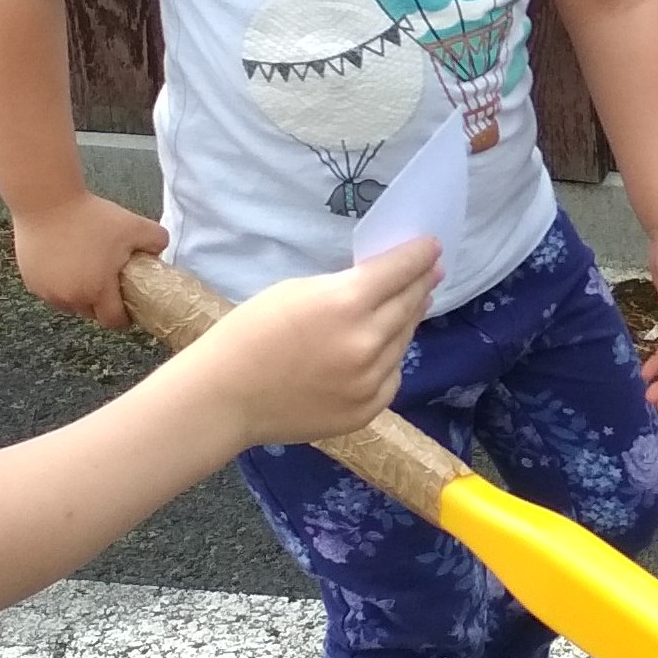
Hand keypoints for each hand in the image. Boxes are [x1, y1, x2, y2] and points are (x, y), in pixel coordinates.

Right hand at [12, 191, 166, 325]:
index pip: (113, 321)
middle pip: (90, 312)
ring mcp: (48, 292)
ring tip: (84, 270)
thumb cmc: (90, 215)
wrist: (46, 201)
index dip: (123, 317)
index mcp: (97, 291)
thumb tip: (160, 251)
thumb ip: (156, 240)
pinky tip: (63, 262)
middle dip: (100, 303)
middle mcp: (70, 298)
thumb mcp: (133, 224)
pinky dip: (58, 283)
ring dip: (77, 294)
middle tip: (106, 280)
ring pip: (68, 303)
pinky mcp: (31, 281)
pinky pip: (50, 291)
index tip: (127, 306)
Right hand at [201, 242, 438, 447]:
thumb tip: (382, 284)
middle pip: (409, 304)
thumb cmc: (250, 333)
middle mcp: (368, 341)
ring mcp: (370, 380)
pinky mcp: (366, 410)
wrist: (226, 396)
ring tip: (410, 306)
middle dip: (421, 285)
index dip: (420, 256)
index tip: (432, 248)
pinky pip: (391, 376)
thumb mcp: (298, 290)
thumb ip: (345, 287)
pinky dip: (389, 360)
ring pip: (404, 341)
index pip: (400, 270)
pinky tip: (383, 350)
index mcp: (346, 303)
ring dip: (408, 320)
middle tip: (431, 273)